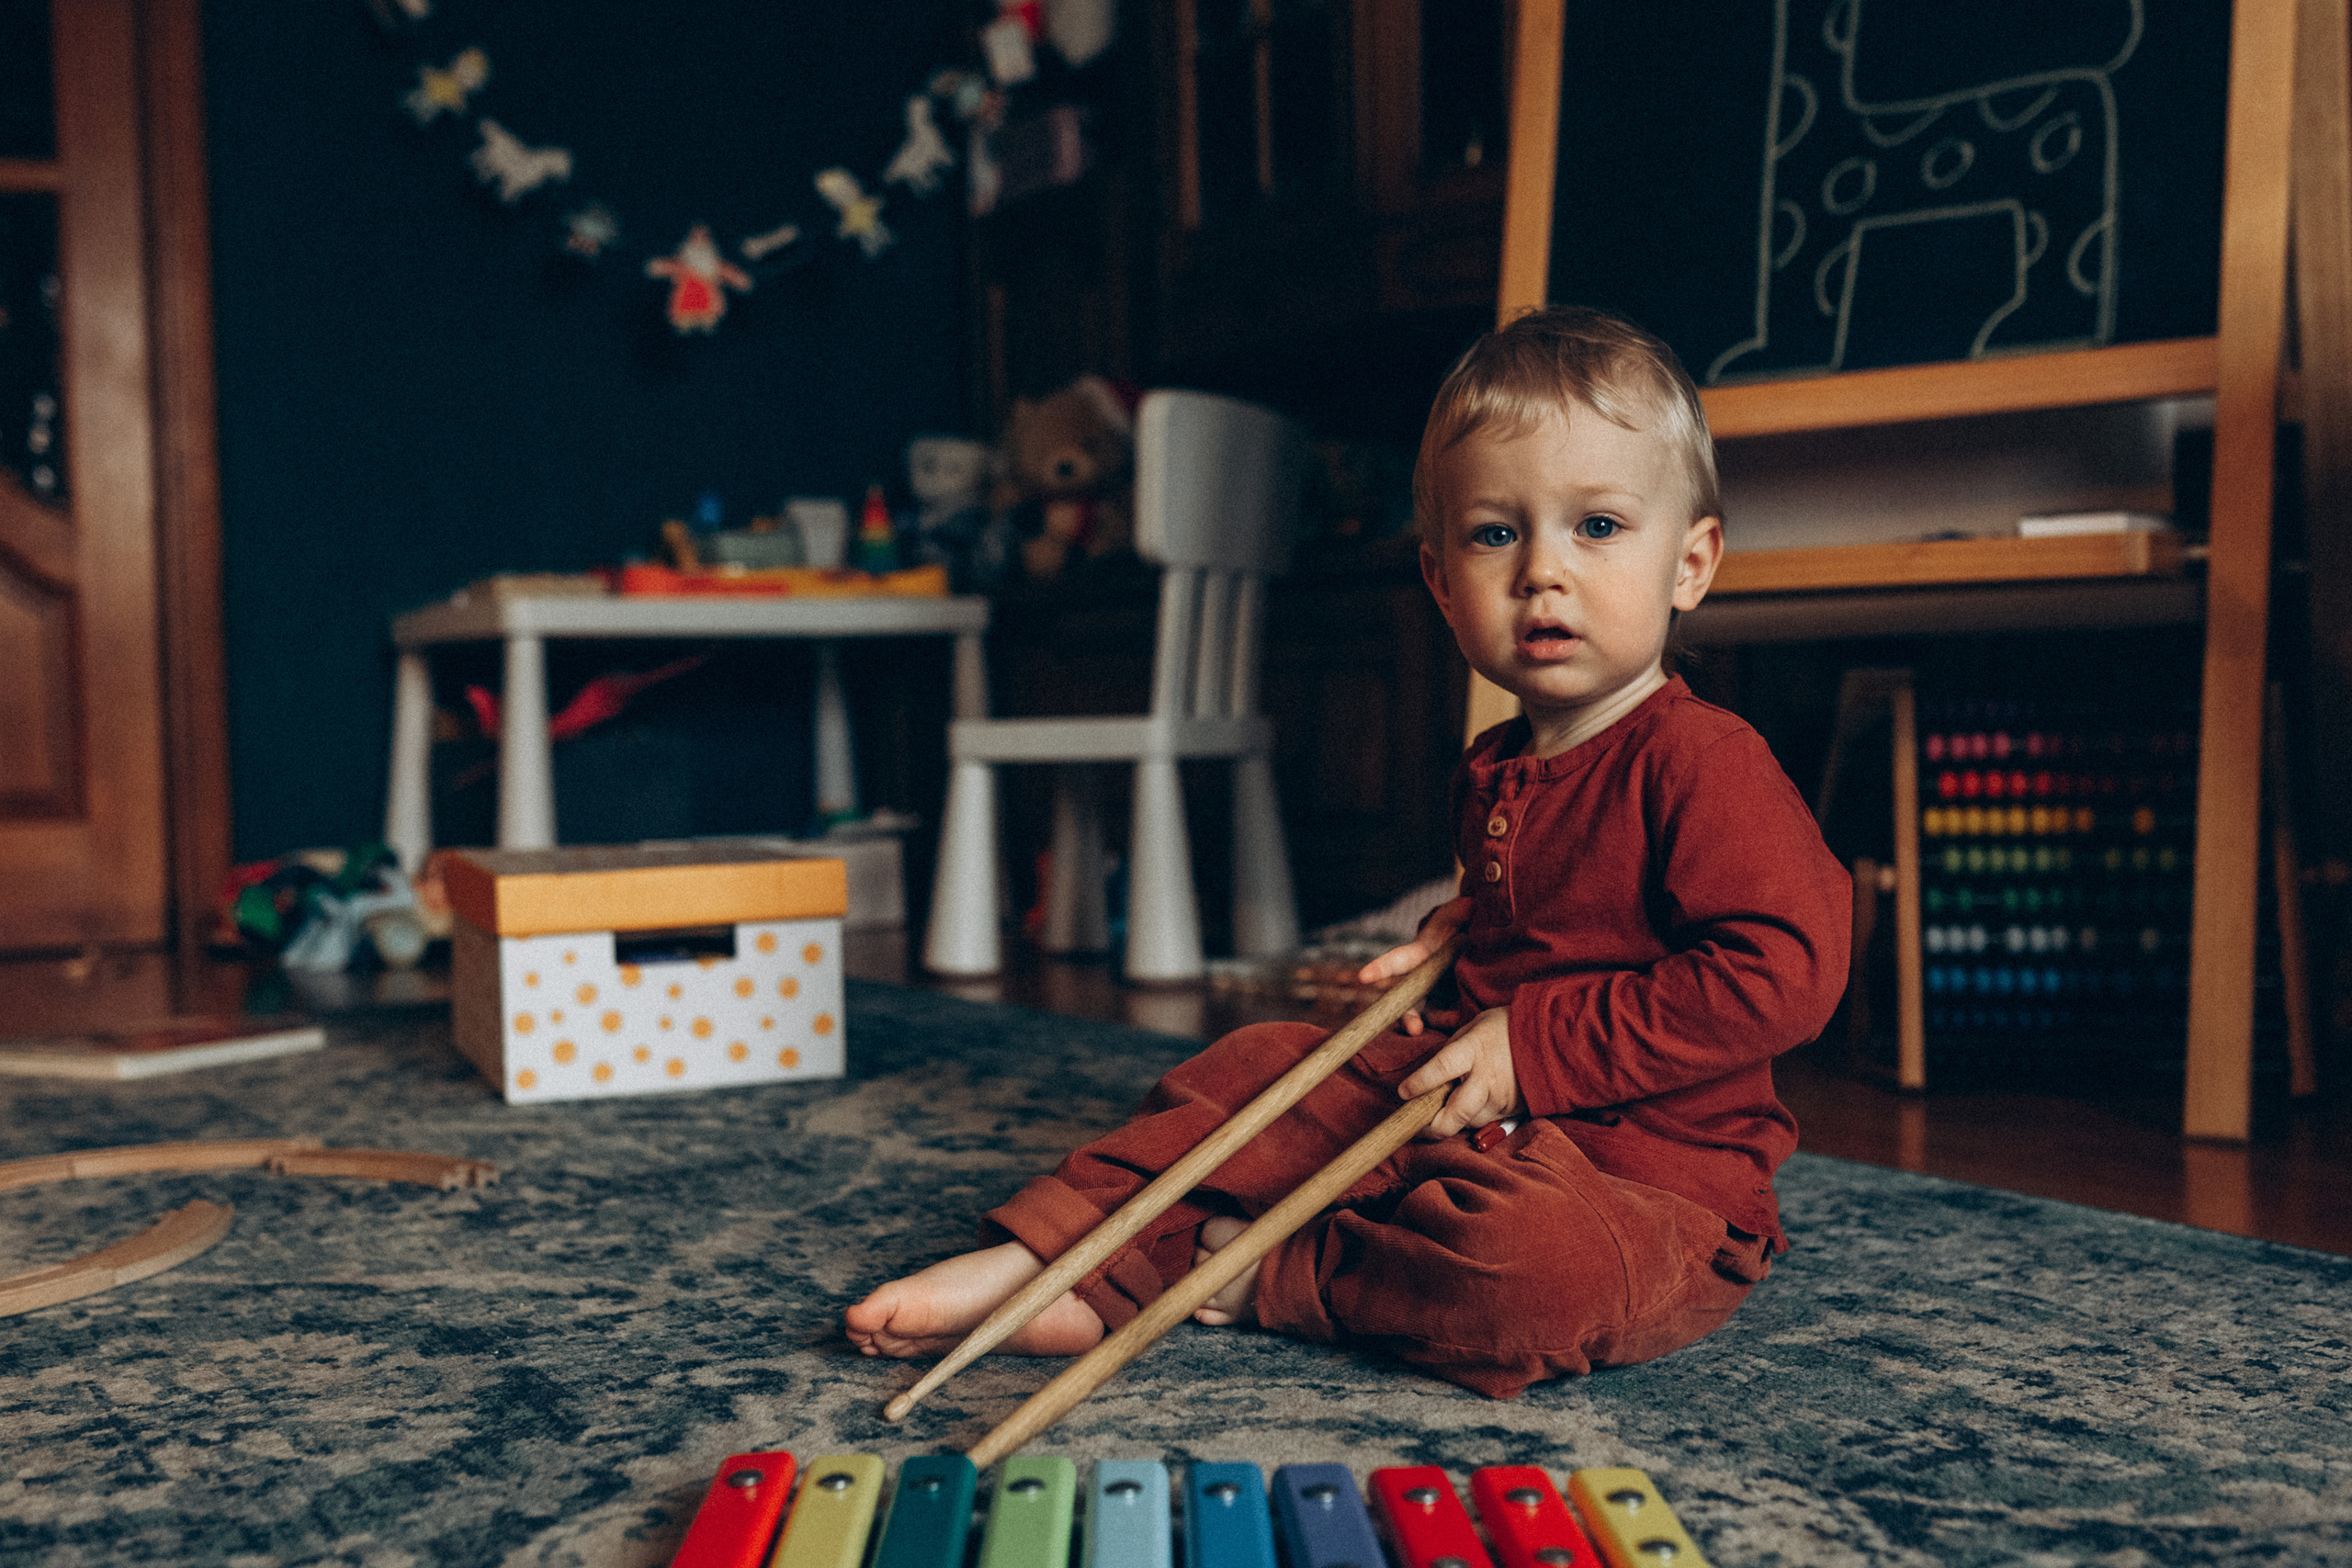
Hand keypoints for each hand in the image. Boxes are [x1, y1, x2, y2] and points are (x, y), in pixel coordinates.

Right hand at [1357, 897, 1470, 1035]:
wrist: (1471, 948)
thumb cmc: (1455, 929)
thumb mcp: (1456, 917)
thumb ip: (1459, 912)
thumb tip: (1469, 904)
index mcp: (1418, 957)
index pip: (1396, 961)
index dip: (1380, 968)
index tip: (1364, 976)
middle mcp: (1421, 982)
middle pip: (1407, 1002)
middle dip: (1408, 1017)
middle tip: (1414, 1028)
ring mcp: (1436, 998)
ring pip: (1430, 1015)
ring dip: (1439, 1021)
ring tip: (1455, 1020)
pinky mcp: (1452, 1009)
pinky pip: (1451, 1019)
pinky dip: (1457, 1022)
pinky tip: (1468, 1021)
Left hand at [1397, 1005, 1523, 1139]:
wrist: (1552, 1038)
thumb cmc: (1507, 1028)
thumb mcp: (1473, 1028)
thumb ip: (1451, 1050)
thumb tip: (1428, 1073)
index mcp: (1474, 1051)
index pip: (1441, 1070)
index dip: (1419, 1084)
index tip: (1403, 1093)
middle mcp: (1486, 1079)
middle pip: (1454, 1116)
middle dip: (1430, 1127)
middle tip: (1416, 1123)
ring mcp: (1500, 1099)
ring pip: (1466, 1122)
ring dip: (1451, 1120)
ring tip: (1443, 1107)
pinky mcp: (1509, 1111)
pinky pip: (1482, 1121)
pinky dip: (1470, 1117)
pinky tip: (1468, 1103)